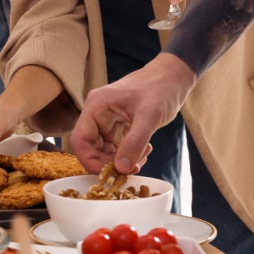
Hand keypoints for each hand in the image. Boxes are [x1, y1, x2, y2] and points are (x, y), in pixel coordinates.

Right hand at [69, 53, 192, 173]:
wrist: (173, 77)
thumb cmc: (160, 88)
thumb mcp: (149, 116)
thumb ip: (134, 143)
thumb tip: (121, 169)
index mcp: (96, 106)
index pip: (80, 139)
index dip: (89, 160)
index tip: (108, 175)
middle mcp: (98, 114)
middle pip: (90, 148)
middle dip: (109, 163)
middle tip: (131, 168)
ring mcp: (108, 121)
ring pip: (105, 151)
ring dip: (121, 160)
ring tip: (143, 154)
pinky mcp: (119, 127)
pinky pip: (117, 148)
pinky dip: (129, 155)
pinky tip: (145, 150)